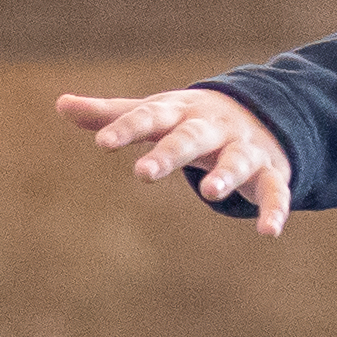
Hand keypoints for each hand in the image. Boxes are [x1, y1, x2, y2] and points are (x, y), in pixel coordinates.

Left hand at [55, 84, 297, 233]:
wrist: (259, 113)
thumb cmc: (191, 120)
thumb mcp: (156, 114)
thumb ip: (112, 115)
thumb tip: (61, 104)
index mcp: (180, 113)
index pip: (149, 117)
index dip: (126, 128)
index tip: (102, 144)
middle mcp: (212, 128)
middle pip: (191, 138)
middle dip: (170, 153)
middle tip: (143, 173)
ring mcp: (243, 149)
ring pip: (236, 160)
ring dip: (225, 175)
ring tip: (211, 194)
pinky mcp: (270, 171)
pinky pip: (274, 190)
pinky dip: (274, 209)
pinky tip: (268, 232)